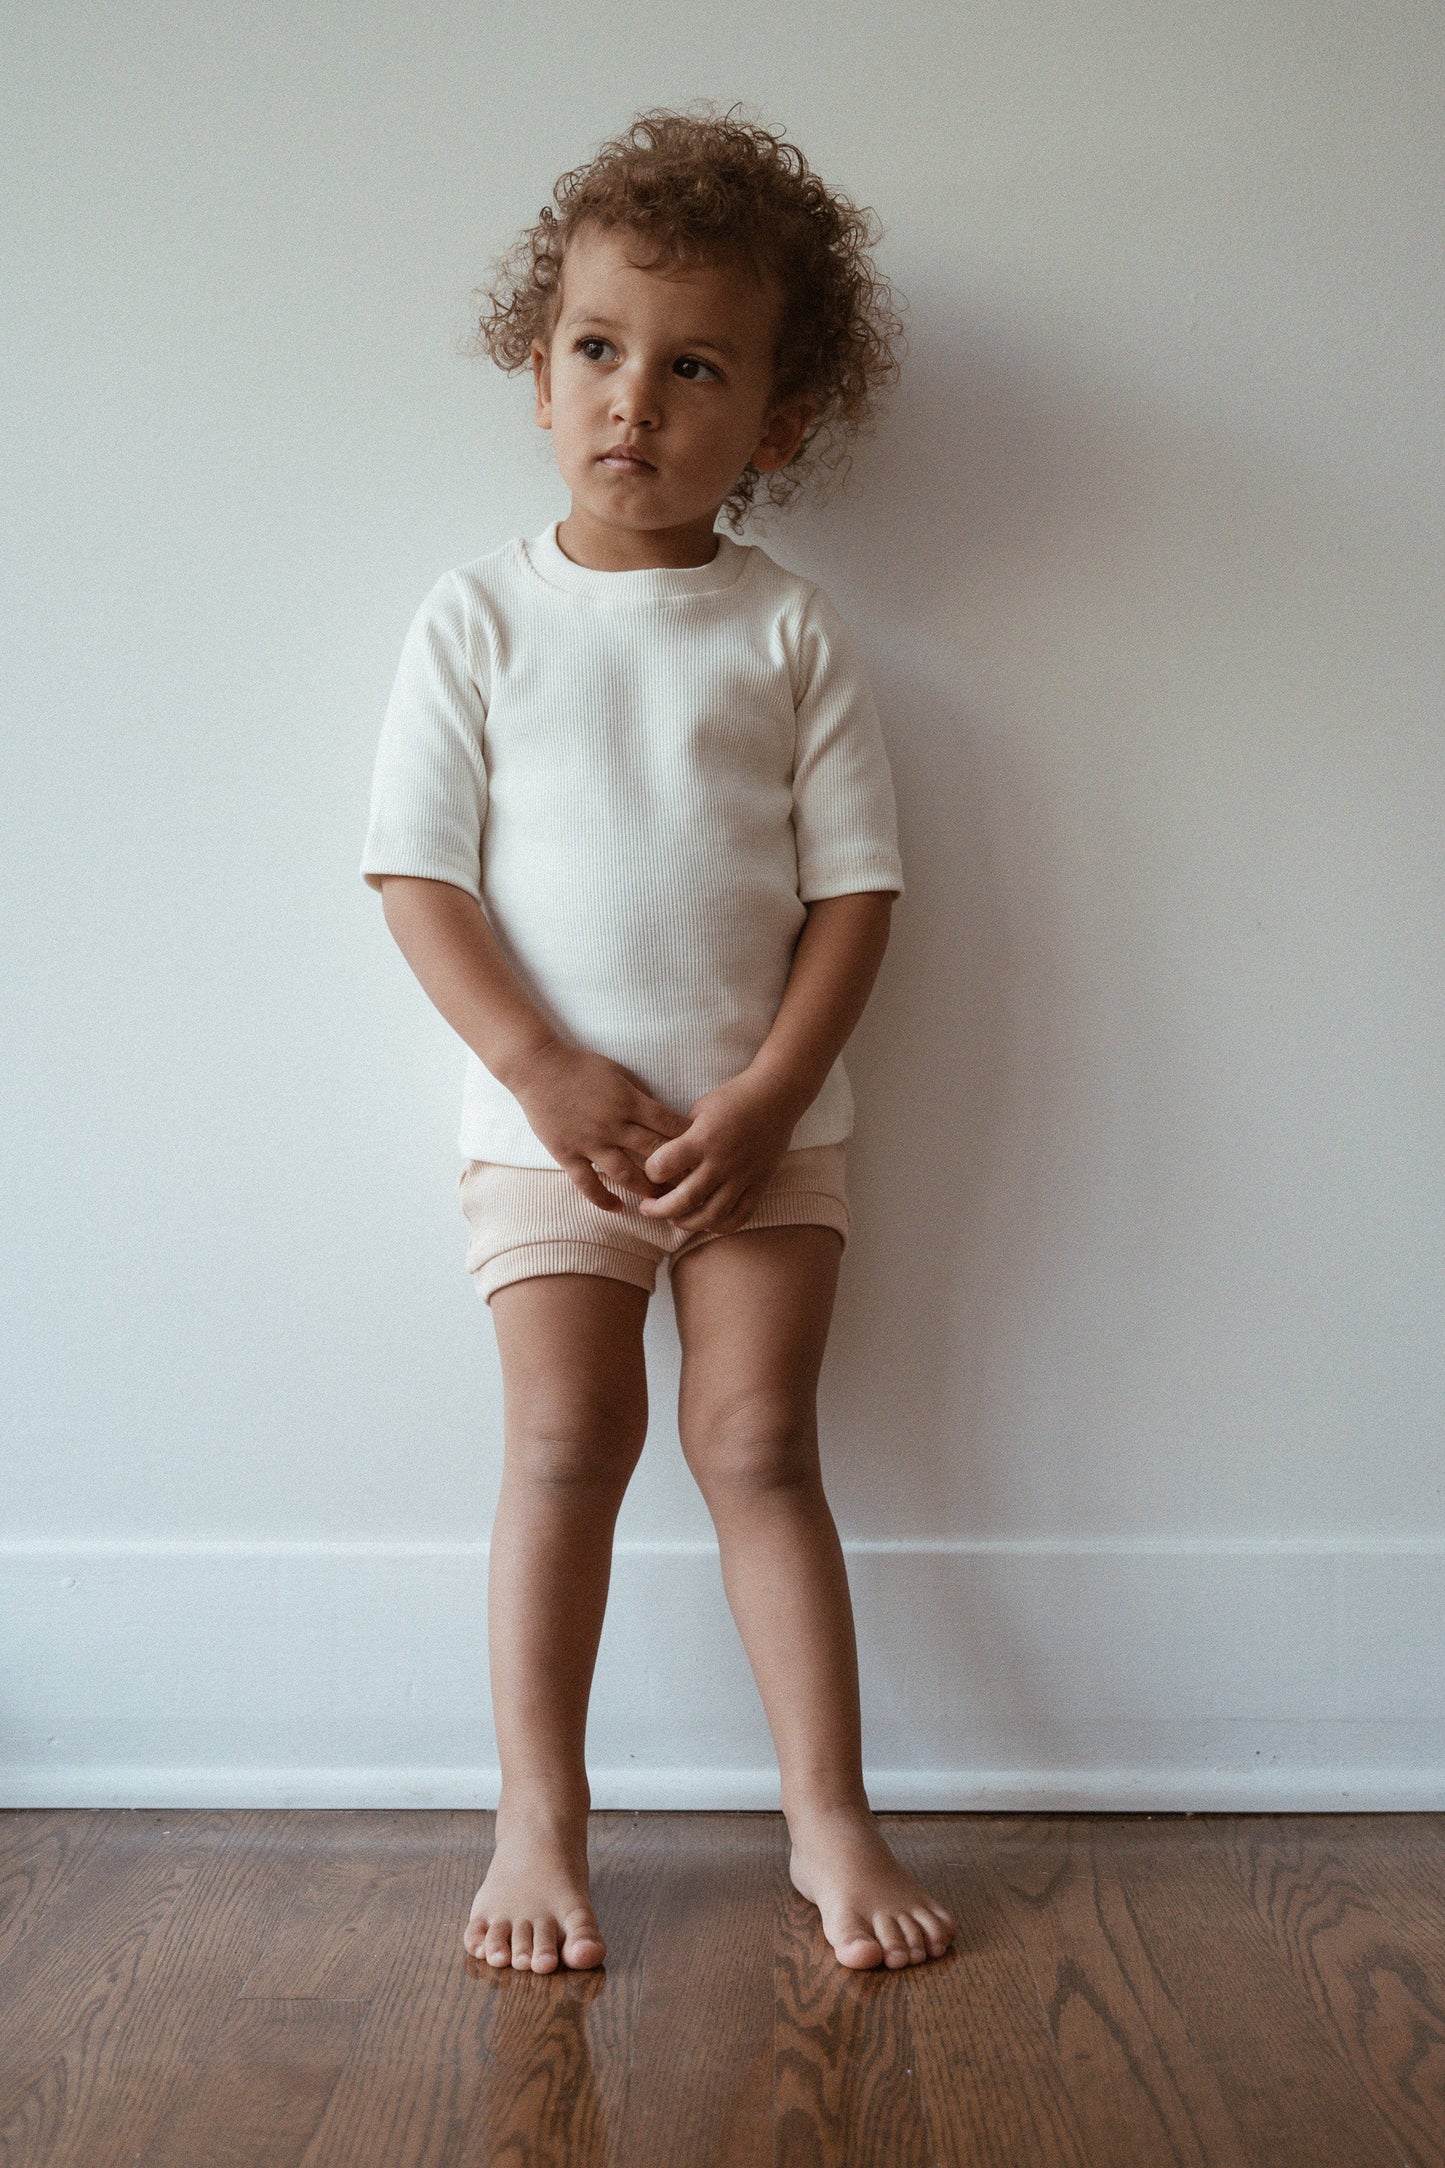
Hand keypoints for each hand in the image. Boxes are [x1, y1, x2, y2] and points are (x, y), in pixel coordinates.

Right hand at [506, 1040, 690, 1212]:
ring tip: (662, 1201)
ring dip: (647, 1189)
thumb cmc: (580, 1066)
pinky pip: (588, 1184)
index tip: (702, 1152)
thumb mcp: (618, 1073)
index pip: (669, 1124)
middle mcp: (613, 1125)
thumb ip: (640, 1095)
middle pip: (654, 1153)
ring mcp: (590, 1142)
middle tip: (692, 1184)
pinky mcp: (568, 1154)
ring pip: (626, 1174)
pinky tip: (619, 1207)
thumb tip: (663, 1115)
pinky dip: (604, 1199)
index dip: (689, 1140)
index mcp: (629, 1101)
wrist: (537, 1068)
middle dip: (676, 1170)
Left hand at [635, 1071, 802, 1234]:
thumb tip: (663, 1161)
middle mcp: (722, 1161)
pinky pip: (740, 1216)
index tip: (649, 1172)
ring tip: (673, 1219)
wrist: (776, 1096)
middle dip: (659, 1210)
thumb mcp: (699, 1109)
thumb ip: (682, 1137)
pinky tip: (706, 1221)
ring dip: (686, 1223)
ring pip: (711, 1216)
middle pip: (684, 1200)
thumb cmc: (733, 1099)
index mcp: (703, 1138)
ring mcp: (743, 1176)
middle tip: (647, 1209)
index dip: (649, 1172)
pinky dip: (720, 1226)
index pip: (663, 1166)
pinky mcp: (760, 1185)